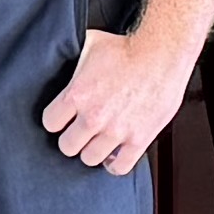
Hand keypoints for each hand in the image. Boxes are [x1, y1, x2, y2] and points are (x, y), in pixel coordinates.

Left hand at [41, 21, 208, 173]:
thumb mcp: (90, 46)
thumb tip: (60, 52)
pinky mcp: (138, 140)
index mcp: (77, 95)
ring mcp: (116, 131)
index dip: (57, 120)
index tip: (64, 118)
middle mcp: (94, 117)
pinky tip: (115, 153)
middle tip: (81, 131)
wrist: (162, 53)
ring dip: (93, 150)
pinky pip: (119, 167)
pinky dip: (115, 163)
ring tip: (98, 140)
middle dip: (72, 138)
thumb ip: (72, 61)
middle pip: (67, 146)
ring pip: (90, 159)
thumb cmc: (129, 48)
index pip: (50, 123)